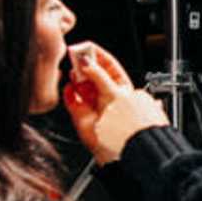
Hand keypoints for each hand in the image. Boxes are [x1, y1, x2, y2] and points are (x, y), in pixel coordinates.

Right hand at [63, 42, 165, 162]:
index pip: (109, 67)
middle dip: (84, 66)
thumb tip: (89, 64)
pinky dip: (69, 94)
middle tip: (76, 56)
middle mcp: (109, 98)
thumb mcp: (115, 95)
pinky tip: (69, 87)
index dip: (99, 56)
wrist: (129, 154)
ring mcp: (95, 109)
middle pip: (93, 76)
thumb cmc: (132, 128)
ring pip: (81, 88)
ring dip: (76, 78)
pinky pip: (73, 102)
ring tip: (73, 71)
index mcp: (123, 89)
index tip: (88, 47)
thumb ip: (100, 78)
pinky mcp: (83, 120)